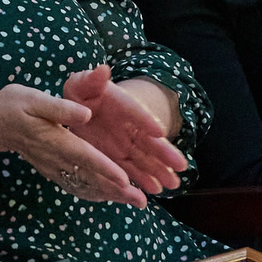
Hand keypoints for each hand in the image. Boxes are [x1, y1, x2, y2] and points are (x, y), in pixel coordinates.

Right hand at [0, 80, 158, 206]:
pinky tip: (111, 196)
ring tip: (135, 202)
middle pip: (90, 177)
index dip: (105, 168)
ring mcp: (54, 168)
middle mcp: (57, 158)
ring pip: (85, 186)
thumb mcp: (34, 99)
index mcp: (56, 139)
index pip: (84, 156)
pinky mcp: (53, 170)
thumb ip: (60, 108)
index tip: (125, 179)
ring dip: (110, 195)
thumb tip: (86, 114)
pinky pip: (76, 186)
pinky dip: (96, 193)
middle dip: (116, 190)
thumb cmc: (14, 106)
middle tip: (141, 200)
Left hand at [61, 66, 186, 196]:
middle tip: (182, 166)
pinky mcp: (116, 158)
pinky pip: (131, 170)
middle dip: (164, 154)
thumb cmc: (82, 91)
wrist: (79, 105)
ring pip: (144, 159)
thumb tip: (103, 70)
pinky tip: (154, 191)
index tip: (159, 131)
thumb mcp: (82, 83)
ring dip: (158, 172)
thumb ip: (92, 79)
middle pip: (148, 140)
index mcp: (120, 104)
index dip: (146, 120)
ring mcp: (124, 143)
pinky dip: (142, 179)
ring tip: (173, 185)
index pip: (134, 111)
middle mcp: (127, 126)